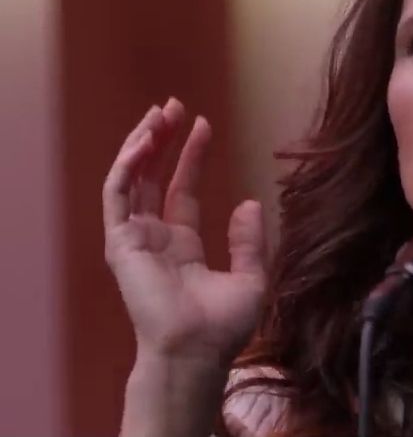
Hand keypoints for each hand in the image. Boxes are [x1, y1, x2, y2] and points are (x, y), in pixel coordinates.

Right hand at [102, 98, 266, 364]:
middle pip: (151, 177)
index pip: (182, 189)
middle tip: (173, 106)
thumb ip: (249, 240)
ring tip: (159, 113)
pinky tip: (144, 142)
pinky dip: (126, 166)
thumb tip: (249, 201)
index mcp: (182, 244)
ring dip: (141, 144)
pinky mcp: (120, 242)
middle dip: (161, 140)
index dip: (191, 156)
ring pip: (130, 180)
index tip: (204, 124)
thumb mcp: (251, 278)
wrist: (197, 351)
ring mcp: (134, 239)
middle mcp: (155, 237)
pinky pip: (116, 195)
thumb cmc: (222, 326)